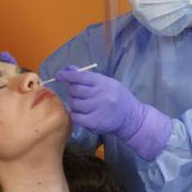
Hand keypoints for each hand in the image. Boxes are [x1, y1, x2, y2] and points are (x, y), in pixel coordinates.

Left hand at [54, 67, 171, 159]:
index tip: (58, 75)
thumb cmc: (119, 98)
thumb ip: (89, 77)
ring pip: (74, 103)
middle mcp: (101, 95)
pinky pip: (75, 116)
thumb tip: (69, 69)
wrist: (132, 118)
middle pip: (74, 90)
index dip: (67, 75)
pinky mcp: (94, 122)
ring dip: (76, 104)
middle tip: (80, 94)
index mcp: (104, 83)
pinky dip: (76, 114)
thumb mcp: (108, 83)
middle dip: (73, 91)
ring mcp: (97, 109)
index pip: (81, 77)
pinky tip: (84, 114)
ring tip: (86, 106)